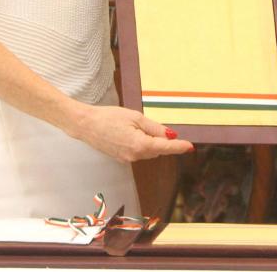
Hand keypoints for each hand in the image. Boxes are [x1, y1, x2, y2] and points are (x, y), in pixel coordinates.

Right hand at [69, 103, 193, 161]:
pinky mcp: (121, 158)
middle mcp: (135, 156)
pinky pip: (138, 152)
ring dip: (150, 142)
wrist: (86, 125)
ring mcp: (127, 159)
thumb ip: (154, 128)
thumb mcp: (135, 117)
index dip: (179, 147)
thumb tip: (170, 135)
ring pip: (148, 151)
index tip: (190, 146)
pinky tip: (131, 132)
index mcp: (140, 145)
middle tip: (156, 126)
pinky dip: (141, 144)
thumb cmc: (109, 117)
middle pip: (157, 149)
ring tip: (135, 126)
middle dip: (162, 140)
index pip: (165, 147)